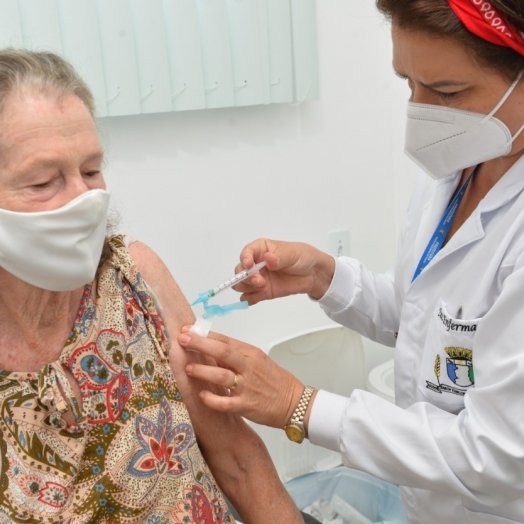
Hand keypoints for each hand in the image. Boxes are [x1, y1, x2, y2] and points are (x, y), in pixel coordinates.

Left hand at [178, 327, 304, 428]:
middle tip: (182, 340)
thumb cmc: (274, 380)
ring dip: (203, 371)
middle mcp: (248, 368)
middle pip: (222, 352)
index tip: (187, 331)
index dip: (204, 335)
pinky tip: (202, 396)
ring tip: (188, 368)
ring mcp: (248, 387)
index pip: (225, 340)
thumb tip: (210, 349)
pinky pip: (226, 403)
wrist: (294, 402)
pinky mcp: (247, 405)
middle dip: (200, 344)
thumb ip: (235, 356)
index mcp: (251, 354)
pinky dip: (212, 399)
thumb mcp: (257, 361)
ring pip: (222, 375)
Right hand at [233, 238, 335, 303]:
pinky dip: (250, 299)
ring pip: (241, 284)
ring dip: (247, 288)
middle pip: (240, 271)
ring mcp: (259, 278)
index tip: (249, 265)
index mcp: (261, 249)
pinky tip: (259, 296)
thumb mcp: (292, 253)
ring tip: (262, 288)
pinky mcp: (263, 292)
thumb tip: (268, 258)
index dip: (245, 258)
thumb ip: (279, 257)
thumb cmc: (303, 257)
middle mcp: (256, 263)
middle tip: (260, 281)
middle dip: (246, 277)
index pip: (246, 252)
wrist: (314, 274)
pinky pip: (249, 297)